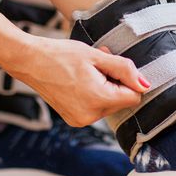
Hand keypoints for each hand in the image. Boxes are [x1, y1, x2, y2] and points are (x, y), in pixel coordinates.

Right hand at [8, 37, 149, 126]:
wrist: (30, 62)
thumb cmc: (61, 55)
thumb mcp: (97, 56)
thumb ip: (125, 69)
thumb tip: (145, 85)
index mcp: (99, 99)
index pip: (134, 97)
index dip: (128, 80)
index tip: (113, 68)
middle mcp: (91, 116)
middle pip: (121, 102)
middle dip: (114, 84)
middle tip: (97, 67)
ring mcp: (81, 120)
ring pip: (109, 106)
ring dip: (104, 89)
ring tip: (86, 73)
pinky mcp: (75, 120)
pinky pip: (95, 110)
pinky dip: (93, 96)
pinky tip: (79, 83)